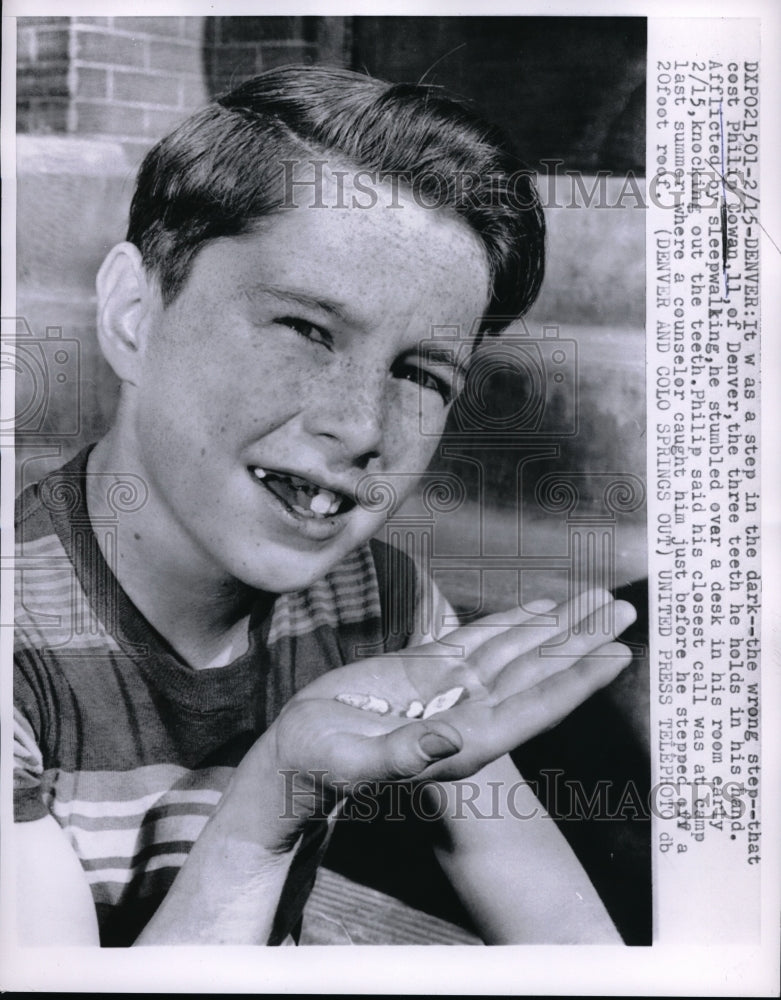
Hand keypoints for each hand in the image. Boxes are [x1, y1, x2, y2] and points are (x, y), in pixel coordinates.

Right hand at [263, 589, 635, 804]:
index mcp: (462, 741)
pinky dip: (511, 623)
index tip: (617, 654)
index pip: (533, 707)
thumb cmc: (317, 768)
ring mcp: (452, 689)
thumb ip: (399, 756)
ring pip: (516, 651)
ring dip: (558, 627)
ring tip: (597, 601)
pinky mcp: (428, 669)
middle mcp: (470, 714)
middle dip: (584, 642)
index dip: (577, 680)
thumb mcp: (351, 763)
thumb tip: (447, 742)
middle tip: (626, 610)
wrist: (296, 757)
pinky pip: (480, 640)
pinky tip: (539, 610)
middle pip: (539, 672)